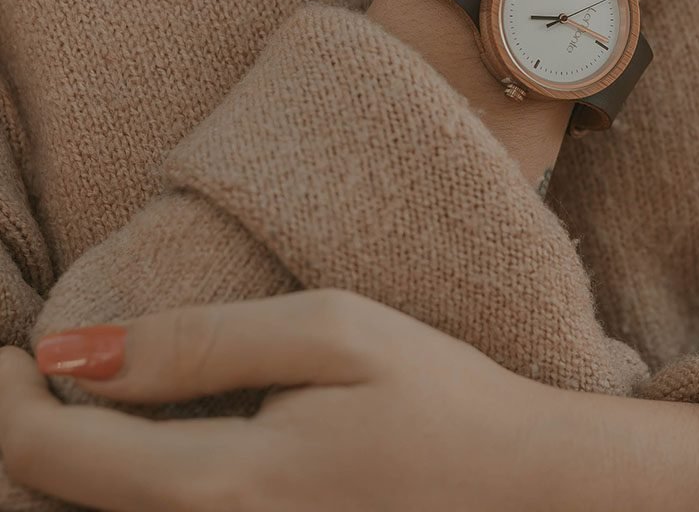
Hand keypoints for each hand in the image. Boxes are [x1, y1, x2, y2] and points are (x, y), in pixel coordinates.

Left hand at [0, 291, 556, 511]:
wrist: (518, 490)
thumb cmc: (433, 396)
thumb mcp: (333, 334)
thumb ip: (202, 344)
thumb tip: (75, 352)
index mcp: (227, 491)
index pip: (52, 458)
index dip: (5, 400)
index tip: (13, 350)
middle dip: (16, 448)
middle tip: (32, 383)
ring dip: (50, 488)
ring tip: (77, 422)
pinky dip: (105, 509)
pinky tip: (132, 467)